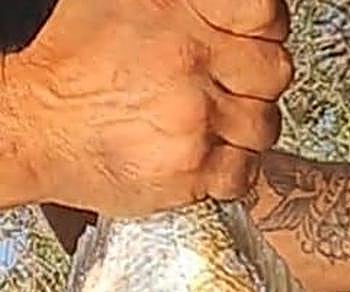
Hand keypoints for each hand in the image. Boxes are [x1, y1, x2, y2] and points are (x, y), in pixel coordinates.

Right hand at [6, 0, 292, 216]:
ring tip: (215, 127)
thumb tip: (223, 15)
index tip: (253, 45)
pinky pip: (244, 174)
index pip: (264, 14)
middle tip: (234, 91)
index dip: (265, 32)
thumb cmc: (69, 67)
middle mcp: (190, 60)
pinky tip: (210, 159)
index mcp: (177, 9)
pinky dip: (234, 171)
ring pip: (263, 125)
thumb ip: (185, 10)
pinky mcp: (190, 169)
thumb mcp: (124, 5)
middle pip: (273, 72)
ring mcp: (194, 118)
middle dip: (257, 83)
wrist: (32, 124)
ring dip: (246, 129)